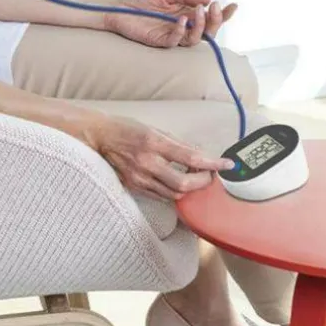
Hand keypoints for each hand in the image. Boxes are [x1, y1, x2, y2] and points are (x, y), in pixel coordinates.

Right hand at [84, 114, 234, 201]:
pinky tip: (176, 181)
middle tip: (209, 174)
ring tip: (192, 175)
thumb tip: (199, 154)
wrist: (98, 138)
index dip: (212, 163)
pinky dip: (174, 191)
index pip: (190, 157)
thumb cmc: (126, 129)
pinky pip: (161, 196)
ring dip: (189, 187)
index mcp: (153, 143)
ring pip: (174, 194)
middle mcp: (147, 163)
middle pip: (184, 183)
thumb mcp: (154, 129)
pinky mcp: (134, 187)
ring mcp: (139, 178)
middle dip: (202, 181)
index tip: (227, 165)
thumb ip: (177, 144)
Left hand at [104, 0, 237, 47]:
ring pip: (195, 39)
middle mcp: (182, 26)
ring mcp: (172, 34)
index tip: (233, 6)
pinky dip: (181, 31)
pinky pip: (176, 41)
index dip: (223, 14)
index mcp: (186, 13)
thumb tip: (207, 0)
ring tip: (198, 12)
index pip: (209, 17)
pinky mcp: (160, 41)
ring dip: (201, 26)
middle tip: (215, 8)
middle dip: (216, 21)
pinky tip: (180, 19)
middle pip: (207, 31)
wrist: (118, 6)